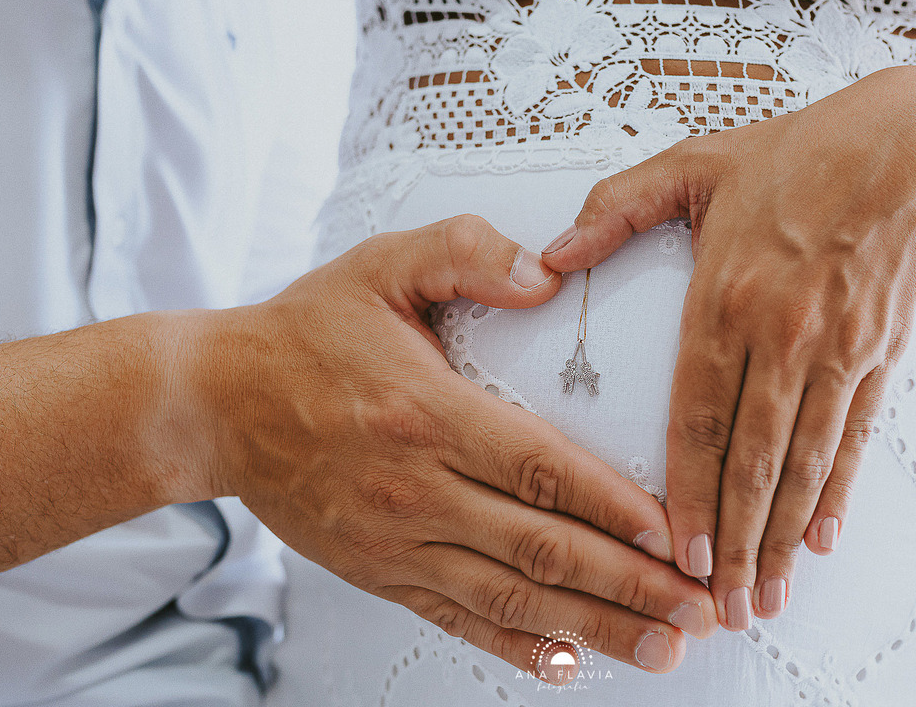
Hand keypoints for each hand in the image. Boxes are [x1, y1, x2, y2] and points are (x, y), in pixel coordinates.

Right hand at [186, 215, 716, 676]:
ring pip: (513, 598)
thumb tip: (546, 270)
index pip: (540, 469)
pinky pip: (458, 620)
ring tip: (665, 645)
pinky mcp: (381, 572)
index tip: (677, 534)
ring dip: (597, 626)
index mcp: (426, 412)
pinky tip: (571, 664)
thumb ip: (464, 251)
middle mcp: (416, 489)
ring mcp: (397, 542)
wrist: (215, 404)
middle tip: (701, 606)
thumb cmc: (304, 335)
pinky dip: (518, 648)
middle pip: (543, 548)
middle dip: (633, 584)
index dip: (616, 507)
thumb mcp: (379, 265)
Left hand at [541, 66, 915, 629]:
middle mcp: (782, 335)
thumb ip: (614, 209)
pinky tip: (824, 537)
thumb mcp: (693, 164)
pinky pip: (855, 437)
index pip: (699, 418)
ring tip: (770, 593)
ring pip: (804, 462)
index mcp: (725, 296)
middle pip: (752, 460)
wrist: (910, 147)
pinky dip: (838, 492)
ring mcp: (836, 350)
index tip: (677, 552)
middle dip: (736, 542)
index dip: (689, 493)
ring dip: (785, 535)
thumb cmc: (800, 156)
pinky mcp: (877, 354)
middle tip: (723, 604)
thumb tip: (550, 254)